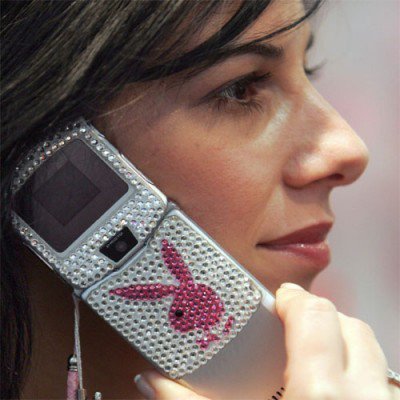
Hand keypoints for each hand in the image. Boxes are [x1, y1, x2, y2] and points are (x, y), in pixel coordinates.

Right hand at [134, 283, 399, 398]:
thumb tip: (151, 380)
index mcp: (320, 398)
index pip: (316, 316)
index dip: (295, 299)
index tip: (279, 300)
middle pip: (351, 327)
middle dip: (321, 316)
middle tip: (293, 324)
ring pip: (375, 356)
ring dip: (345, 344)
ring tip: (316, 354)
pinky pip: (386, 387)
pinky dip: (363, 377)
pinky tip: (339, 394)